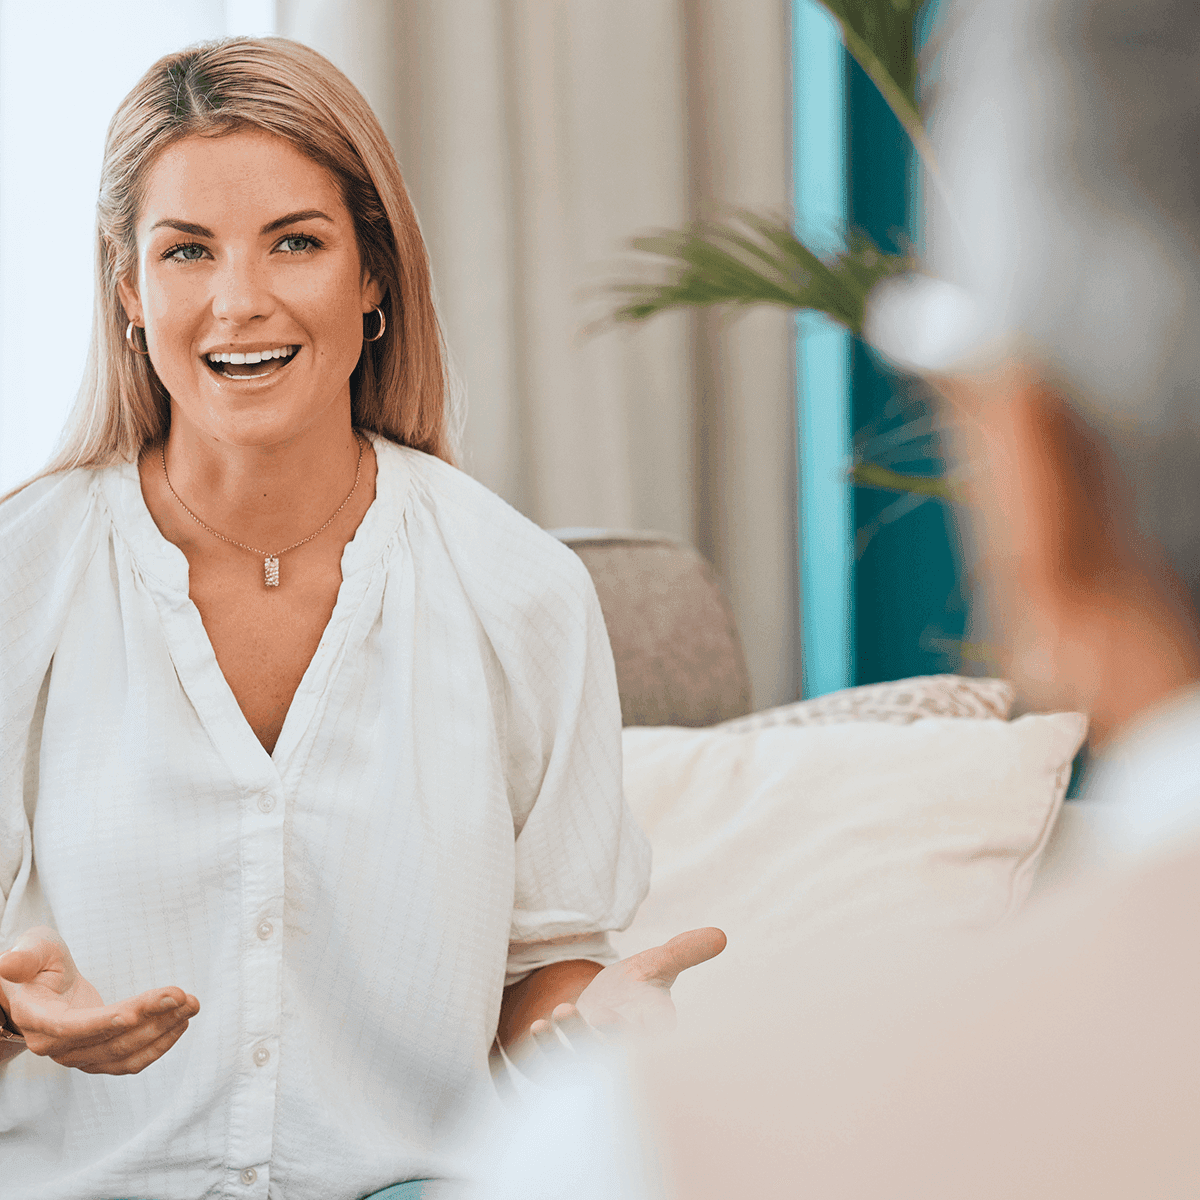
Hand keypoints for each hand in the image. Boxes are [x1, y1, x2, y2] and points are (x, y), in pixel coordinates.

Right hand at [0, 926, 199, 1074]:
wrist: (37, 988)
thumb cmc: (35, 965)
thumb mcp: (32, 950)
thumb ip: (24, 958)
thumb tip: (6, 964)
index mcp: (38, 1018)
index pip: (72, 1027)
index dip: (104, 1022)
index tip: (137, 1010)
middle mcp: (56, 1045)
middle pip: (108, 1040)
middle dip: (151, 1018)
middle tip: (185, 997)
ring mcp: (76, 1054)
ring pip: (124, 1053)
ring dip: (162, 1031)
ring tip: (191, 1006)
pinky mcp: (95, 1056)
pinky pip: (129, 1060)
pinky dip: (158, 1045)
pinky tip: (180, 1024)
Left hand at [529, 927, 726, 1051]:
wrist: (601, 1005)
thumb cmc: (635, 988)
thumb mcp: (658, 965)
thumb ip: (684, 952)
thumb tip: (721, 935)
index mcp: (651, 1034)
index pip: (650, 1042)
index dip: (639, 1034)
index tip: (625, 1016)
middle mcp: (622, 1055)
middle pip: (614, 1056)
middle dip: (604, 1039)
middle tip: (596, 1015)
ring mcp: (591, 1064)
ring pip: (581, 1062)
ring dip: (571, 1040)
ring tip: (562, 1009)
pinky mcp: (564, 1068)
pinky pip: (552, 1067)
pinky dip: (545, 1050)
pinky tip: (538, 1025)